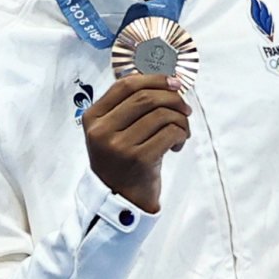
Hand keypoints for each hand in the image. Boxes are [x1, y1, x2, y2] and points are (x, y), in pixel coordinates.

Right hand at [82, 69, 191, 212]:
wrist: (120, 199)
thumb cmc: (122, 161)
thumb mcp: (112, 131)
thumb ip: (128, 106)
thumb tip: (165, 81)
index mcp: (93, 118)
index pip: (125, 85)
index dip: (153, 79)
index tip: (173, 82)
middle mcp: (102, 131)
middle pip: (145, 98)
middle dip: (173, 99)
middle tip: (185, 109)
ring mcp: (119, 146)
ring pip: (161, 115)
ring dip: (180, 120)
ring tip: (181, 132)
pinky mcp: (140, 160)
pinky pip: (170, 133)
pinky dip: (181, 134)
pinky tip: (177, 145)